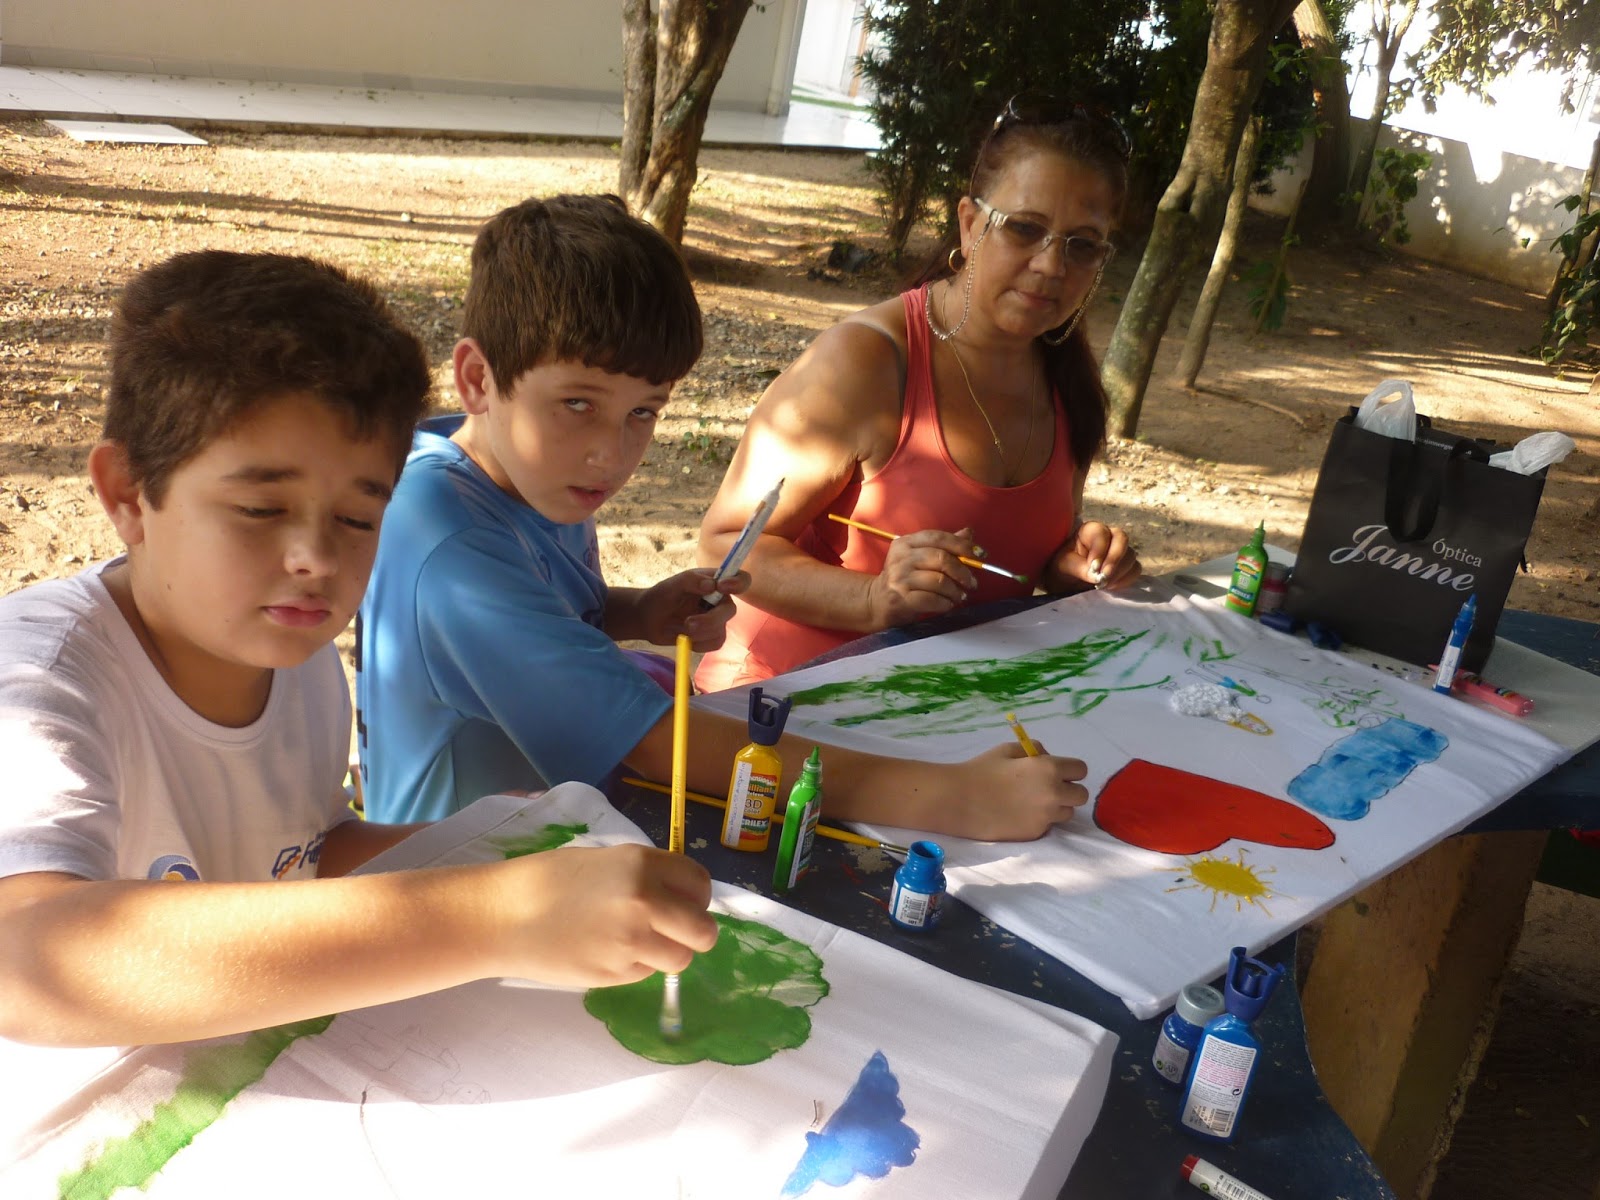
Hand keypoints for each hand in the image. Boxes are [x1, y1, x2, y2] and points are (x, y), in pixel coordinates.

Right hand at [491, 845, 717, 987]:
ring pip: (679, 959)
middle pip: (703, 930)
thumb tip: (679, 898)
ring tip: (635, 943)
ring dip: (666, 953)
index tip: (684, 902)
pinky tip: (606, 951)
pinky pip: (645, 973)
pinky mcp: (616, 974)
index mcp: (643, 865)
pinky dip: (635, 966)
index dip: (696, 896)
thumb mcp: (606, 861)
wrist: (504, 915)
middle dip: (694, 933)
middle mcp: (646, 903)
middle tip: (673, 932)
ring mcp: (632, 942)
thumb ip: (646, 877)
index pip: (700, 884)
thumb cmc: (549, 879)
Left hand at [636, 567, 749, 650]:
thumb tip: (711, 585)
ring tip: (681, 629)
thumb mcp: (673, 584)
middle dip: (710, 619)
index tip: (721, 587)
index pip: (740, 580)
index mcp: (716, 582)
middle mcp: (721, 601)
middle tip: (689, 624)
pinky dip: (699, 643)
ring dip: (700, 632)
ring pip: (720, 630)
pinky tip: (685, 638)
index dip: (738, 583)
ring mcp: (717, 620)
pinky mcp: (712, 637)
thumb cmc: (662, 595)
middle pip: (730, 610)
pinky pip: (714, 643)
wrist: (649, 618)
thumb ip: (691, 580)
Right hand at [865, 527, 981, 628]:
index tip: (981, 555)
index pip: (938, 537)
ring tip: (959, 596)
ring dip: (956, 591)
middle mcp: (901, 557)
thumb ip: (943, 545)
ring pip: (940, 581)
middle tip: (972, 583)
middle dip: (963, 571)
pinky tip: (948, 604)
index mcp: (906, 543)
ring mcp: (899, 578)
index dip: (962, 545)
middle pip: (941, 558)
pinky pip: (932, 599)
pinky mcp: (901, 598)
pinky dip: (946, 604)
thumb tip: (969, 533)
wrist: (876, 601)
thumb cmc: (904, 578)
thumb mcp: (920, 557)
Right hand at [941, 743, 1089, 840]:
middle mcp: (1054, 795)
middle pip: (1081, 795)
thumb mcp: (1008, 750)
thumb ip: (1035, 751)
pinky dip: (1038, 820)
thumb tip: (1048, 758)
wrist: (959, 800)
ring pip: (1066, 813)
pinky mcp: (1034, 834)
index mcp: (1049, 769)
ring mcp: (1045, 817)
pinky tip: (1018, 813)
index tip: (1057, 771)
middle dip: (1068, 790)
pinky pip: (1047, 825)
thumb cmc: (981, 770)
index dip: (1070, 769)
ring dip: (1056, 806)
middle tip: (1048, 788)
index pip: (1081, 770)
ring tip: (1031, 802)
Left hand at [1053, 521, 1141, 591]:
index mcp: (1089, 530)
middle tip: (1104, 577)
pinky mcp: (1126, 566)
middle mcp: (1108, 536)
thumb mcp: (1063, 567)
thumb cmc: (1061, 569)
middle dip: (1114, 560)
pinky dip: (1125, 580)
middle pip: (1122, 539)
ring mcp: (1119, 551)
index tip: (1093, 568)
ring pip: (1130, 555)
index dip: (1100, 550)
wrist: (1065, 583)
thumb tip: (1097, 576)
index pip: (1101, 533)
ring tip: (1103, 585)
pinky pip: (1135, 570)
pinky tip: (1111, 587)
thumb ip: (1078, 568)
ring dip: (1119, 572)